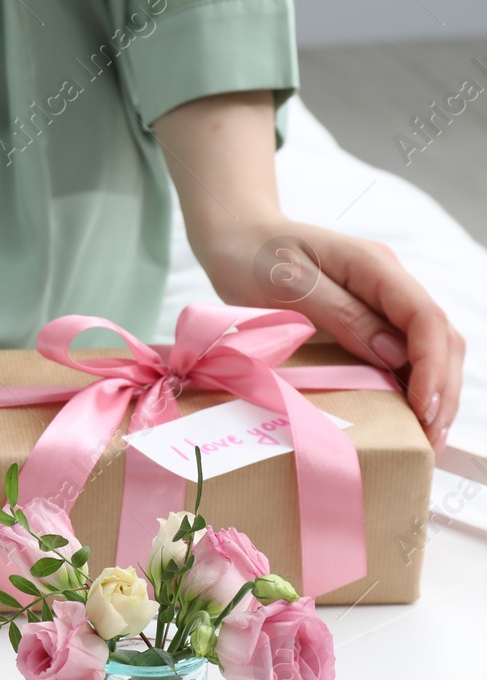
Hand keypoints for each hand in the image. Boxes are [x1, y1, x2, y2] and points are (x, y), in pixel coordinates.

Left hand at [192, 215, 464, 452]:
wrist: (236, 237)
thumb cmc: (252, 257)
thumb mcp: (288, 285)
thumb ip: (342, 315)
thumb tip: (393, 355)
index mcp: (374, 266)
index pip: (424, 318)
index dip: (432, 367)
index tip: (423, 410)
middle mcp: (389, 281)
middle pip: (440, 337)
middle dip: (443, 390)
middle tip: (431, 442)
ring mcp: (382, 298)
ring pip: (431, 346)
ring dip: (436, 392)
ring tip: (428, 439)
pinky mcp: (368, 315)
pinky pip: (404, 351)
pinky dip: (414, 384)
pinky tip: (408, 417)